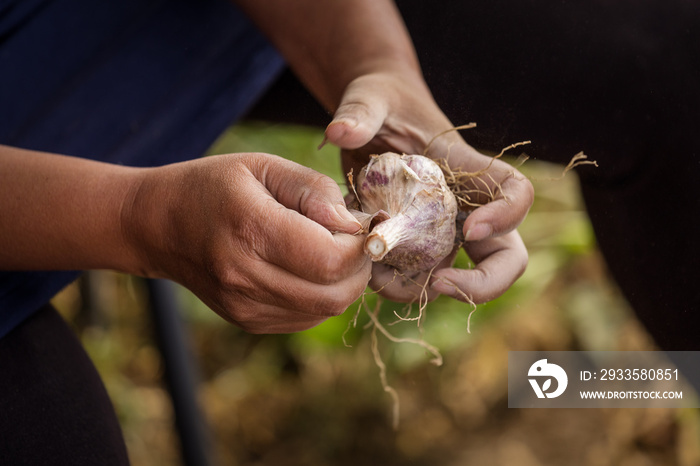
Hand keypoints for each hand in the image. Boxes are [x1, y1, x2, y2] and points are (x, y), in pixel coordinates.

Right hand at [123, 153, 370, 332]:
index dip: (361, 245)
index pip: (331, 259)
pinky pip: (307, 317)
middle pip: (335, 294)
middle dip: (359, 267)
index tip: (364, 224)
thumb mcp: (263, 167)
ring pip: (326, 310)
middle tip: (353, 239)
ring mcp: (245, 306)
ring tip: (331, 250)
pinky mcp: (247, 320)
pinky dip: (322, 295)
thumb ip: (313, 190)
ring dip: (344, 283)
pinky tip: (309, 268)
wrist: (158, 225)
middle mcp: (246, 276)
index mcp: (251, 229)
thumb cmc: (214, 186)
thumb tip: (355, 224)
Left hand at [325, 72, 532, 304]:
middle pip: (505, 257)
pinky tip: (363, 266)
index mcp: (466, 170)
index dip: (507, 216)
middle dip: (483, 284)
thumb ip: (359, 111)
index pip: (515, 193)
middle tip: (441, 283)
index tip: (470, 228)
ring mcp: (440, 232)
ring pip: (456, 278)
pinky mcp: (412, 245)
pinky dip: (392, 283)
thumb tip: (338, 131)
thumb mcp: (370, 98)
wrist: (367, 120)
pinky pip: (414, 279)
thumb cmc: (380, 102)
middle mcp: (464, 207)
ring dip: (421, 289)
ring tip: (378, 274)